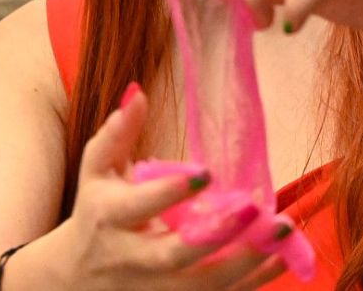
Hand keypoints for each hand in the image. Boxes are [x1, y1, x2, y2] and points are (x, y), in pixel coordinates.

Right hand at [50, 88, 288, 289]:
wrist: (78, 278)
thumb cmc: (96, 211)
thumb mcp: (96, 171)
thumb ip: (116, 133)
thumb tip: (137, 91)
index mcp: (110, 218)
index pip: (139, 206)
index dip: (170, 191)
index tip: (206, 171)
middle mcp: (133, 258)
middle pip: (175, 255)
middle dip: (216, 234)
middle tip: (254, 208)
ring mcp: (157, 287)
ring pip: (203, 285)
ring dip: (247, 261)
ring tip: (283, 230)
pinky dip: (254, 281)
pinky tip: (281, 256)